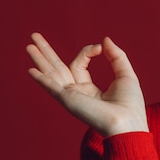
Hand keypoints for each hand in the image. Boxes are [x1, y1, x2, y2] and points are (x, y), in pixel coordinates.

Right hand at [26, 32, 148, 136]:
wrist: (127, 123)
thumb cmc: (130, 105)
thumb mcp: (125, 74)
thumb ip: (116, 56)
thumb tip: (105, 39)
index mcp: (89, 90)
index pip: (79, 64)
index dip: (87, 51)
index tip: (99, 48)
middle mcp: (76, 93)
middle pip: (57, 67)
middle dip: (46, 52)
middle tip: (34, 36)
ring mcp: (70, 96)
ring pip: (52, 73)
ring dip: (40, 59)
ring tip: (29, 45)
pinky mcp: (68, 99)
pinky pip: (52, 87)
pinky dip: (41, 79)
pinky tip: (30, 70)